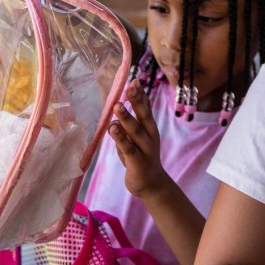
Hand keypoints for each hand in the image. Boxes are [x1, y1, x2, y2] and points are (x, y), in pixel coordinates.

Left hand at [109, 80, 166, 197]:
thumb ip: (128, 127)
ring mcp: (146, 149)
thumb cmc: (139, 158)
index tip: (134, 81)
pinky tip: (113, 129)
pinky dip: (120, 138)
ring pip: (135, 131)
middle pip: (144, 116)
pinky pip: (128, 148)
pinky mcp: (138, 162)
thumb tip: (117, 113)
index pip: (146, 108)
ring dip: (126, 118)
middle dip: (137, 101)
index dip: (140, 95)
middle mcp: (150, 136)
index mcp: (150, 129)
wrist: (151, 184)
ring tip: (117, 106)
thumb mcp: (134, 140)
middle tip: (130, 87)